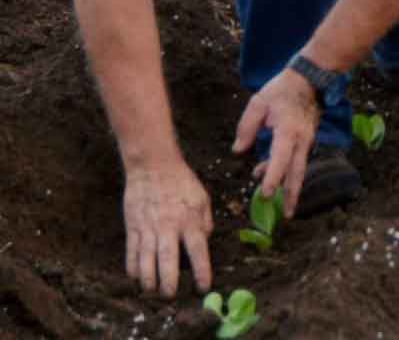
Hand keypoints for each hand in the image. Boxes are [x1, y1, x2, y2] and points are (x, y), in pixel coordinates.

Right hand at [123, 160, 212, 297]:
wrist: (152, 165)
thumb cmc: (182, 181)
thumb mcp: (202, 198)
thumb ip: (205, 222)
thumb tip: (205, 241)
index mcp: (190, 220)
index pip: (198, 251)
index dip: (202, 271)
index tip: (203, 288)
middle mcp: (169, 227)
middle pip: (168, 261)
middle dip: (169, 283)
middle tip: (171, 295)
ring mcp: (148, 228)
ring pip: (146, 261)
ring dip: (149, 280)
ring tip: (152, 291)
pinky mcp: (133, 227)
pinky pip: (131, 252)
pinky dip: (133, 267)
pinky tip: (137, 277)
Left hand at [232, 69, 317, 217]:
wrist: (309, 80)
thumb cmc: (281, 90)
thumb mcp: (258, 103)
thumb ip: (247, 128)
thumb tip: (238, 151)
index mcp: (287, 132)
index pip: (280, 160)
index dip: (272, 178)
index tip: (265, 195)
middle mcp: (300, 141)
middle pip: (296, 172)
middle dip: (292, 195)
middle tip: (288, 215)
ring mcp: (306, 141)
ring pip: (298, 169)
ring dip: (289, 187)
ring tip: (277, 201)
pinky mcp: (306, 140)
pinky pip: (297, 160)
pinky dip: (286, 171)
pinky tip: (268, 173)